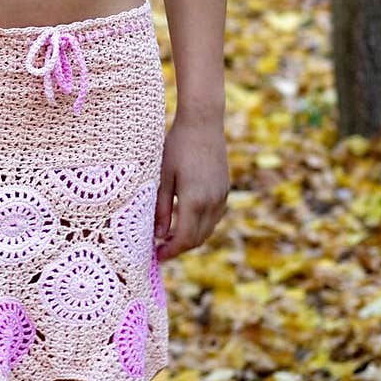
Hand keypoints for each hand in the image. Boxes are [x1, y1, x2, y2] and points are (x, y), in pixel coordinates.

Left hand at [154, 115, 228, 260]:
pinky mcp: (225, 189)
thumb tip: (157, 236)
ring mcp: (221, 196)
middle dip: (179, 248)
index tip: (156, 257)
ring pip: (207, 230)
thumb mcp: (163, 176)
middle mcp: (211, 202)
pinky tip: (186, 219)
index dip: (170, 252)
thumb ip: (160, 208)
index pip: (183, 239)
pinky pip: (214, 217)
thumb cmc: (177, 146)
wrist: (203, 123)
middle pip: (197, 239)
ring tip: (170, 236)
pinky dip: (201, 225)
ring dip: (191, 238)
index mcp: (194, 200)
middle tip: (160, 249)